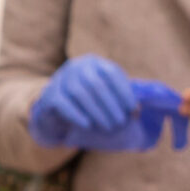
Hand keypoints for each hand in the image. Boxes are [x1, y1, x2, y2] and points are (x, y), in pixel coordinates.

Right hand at [28, 54, 158, 152]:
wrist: (56, 111)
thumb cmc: (88, 103)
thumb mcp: (104, 96)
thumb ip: (120, 99)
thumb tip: (139, 111)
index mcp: (95, 63)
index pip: (112, 73)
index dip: (125, 92)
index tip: (134, 110)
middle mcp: (77, 66)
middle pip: (96, 84)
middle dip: (112, 105)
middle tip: (121, 123)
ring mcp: (61, 79)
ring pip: (80, 93)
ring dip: (97, 112)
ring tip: (109, 127)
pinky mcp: (50, 95)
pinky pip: (63, 103)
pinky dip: (77, 114)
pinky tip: (88, 125)